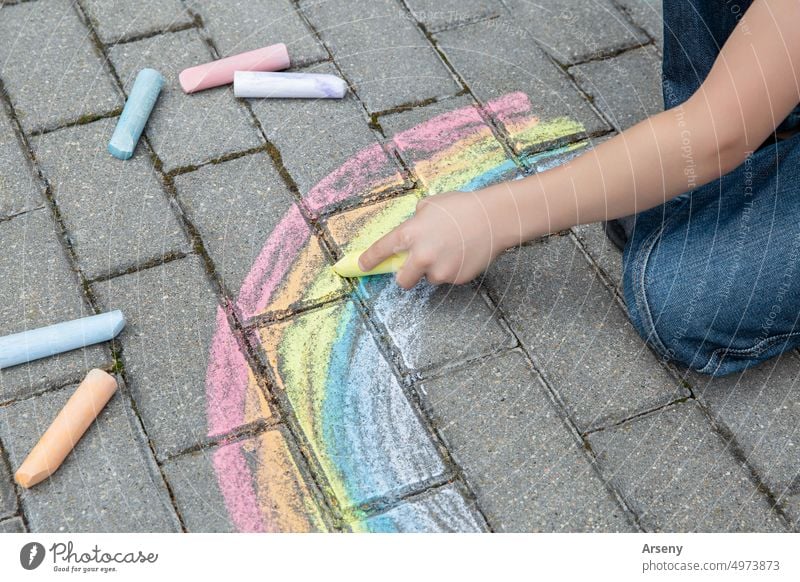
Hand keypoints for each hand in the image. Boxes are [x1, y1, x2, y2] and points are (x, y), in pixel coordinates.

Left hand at [358, 186, 522, 288]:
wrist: (493, 218)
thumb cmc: (461, 207)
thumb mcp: (430, 205)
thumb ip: (415, 220)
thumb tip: (411, 230)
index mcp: (410, 234)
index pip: (381, 251)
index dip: (368, 260)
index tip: (360, 266)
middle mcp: (420, 255)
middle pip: (401, 280)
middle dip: (405, 276)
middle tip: (414, 267)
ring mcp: (438, 269)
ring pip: (428, 278)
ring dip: (433, 269)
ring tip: (451, 249)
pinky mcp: (455, 278)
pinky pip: (448, 278)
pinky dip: (451, 270)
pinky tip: (462, 253)